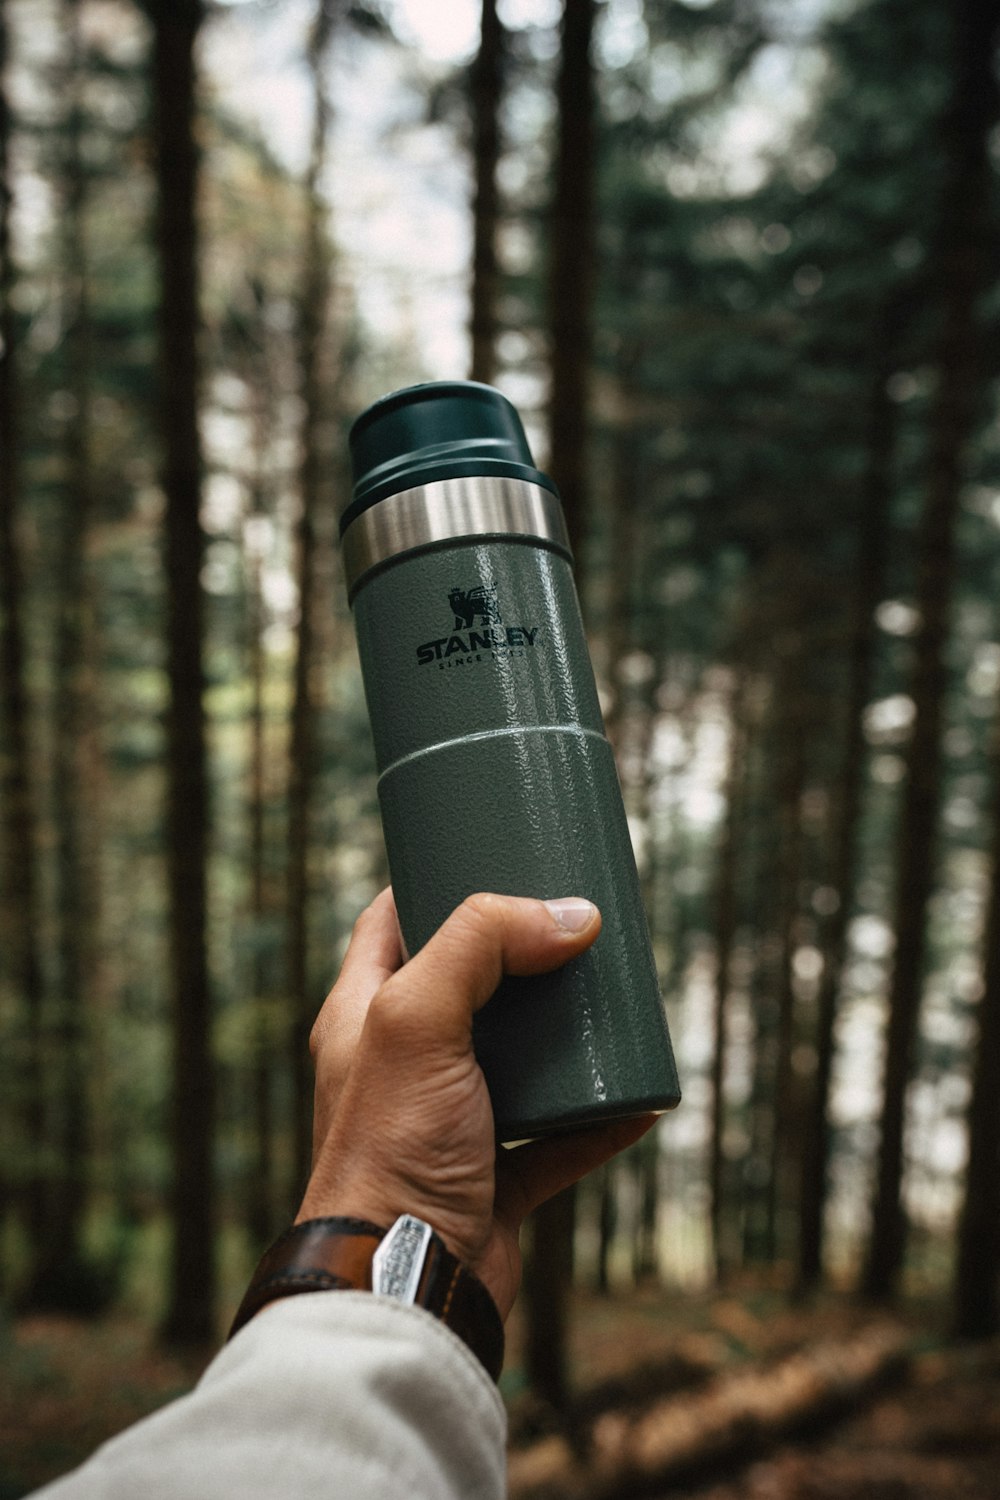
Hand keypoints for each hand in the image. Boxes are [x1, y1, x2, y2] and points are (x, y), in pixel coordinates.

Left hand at [297, 889, 655, 1318]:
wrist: (404, 1283)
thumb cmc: (389, 1146)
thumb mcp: (419, 1016)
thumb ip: (483, 944)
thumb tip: (571, 914)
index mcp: (361, 1016)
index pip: (390, 922)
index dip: (435, 880)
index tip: (494, 850)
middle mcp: (400, 1065)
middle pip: (468, 987)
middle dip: (520, 956)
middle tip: (573, 920)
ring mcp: (448, 1122)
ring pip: (517, 1061)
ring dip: (565, 1036)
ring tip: (612, 997)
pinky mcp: (493, 1179)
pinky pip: (558, 1140)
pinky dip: (598, 1120)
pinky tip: (639, 1099)